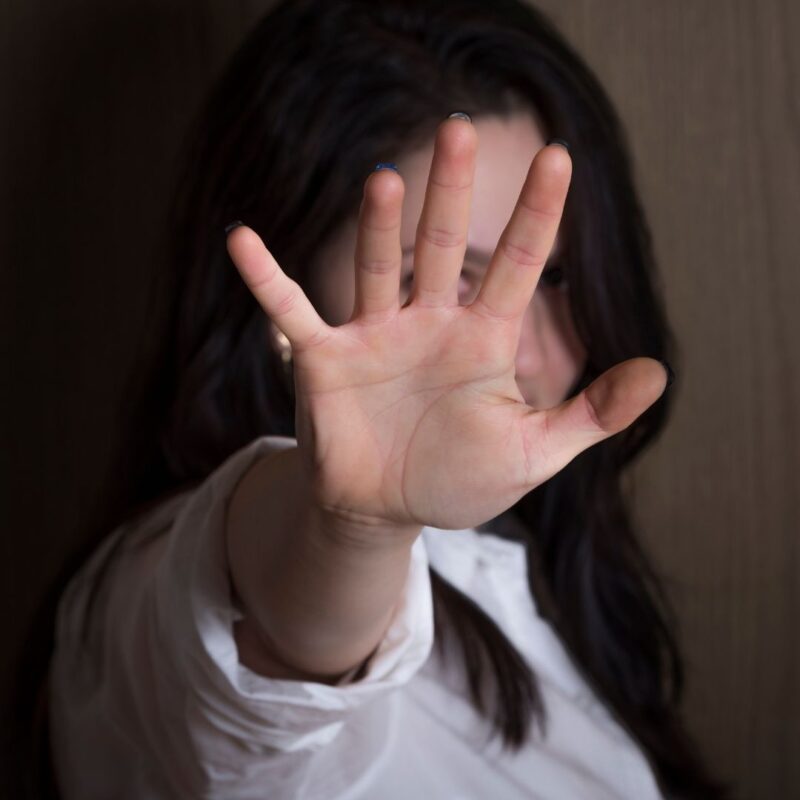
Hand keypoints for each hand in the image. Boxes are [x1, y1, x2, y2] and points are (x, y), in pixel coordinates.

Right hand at [226, 116, 668, 531]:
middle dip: (450, 193)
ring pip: (375, 268)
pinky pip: (290, 310)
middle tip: (459, 128)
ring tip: (386, 180)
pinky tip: (242, 239)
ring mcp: (373, 336)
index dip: (537, 214)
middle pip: (440, 246)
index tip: (559, 158)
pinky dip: (266, 278)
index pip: (516, 266)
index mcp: (482, 341)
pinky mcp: (324, 359)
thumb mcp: (534, 452)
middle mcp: (427, 324)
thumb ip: (591, 414)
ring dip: (377, 226)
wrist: (388, 508)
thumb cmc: (459, 477)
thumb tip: (658, 372)